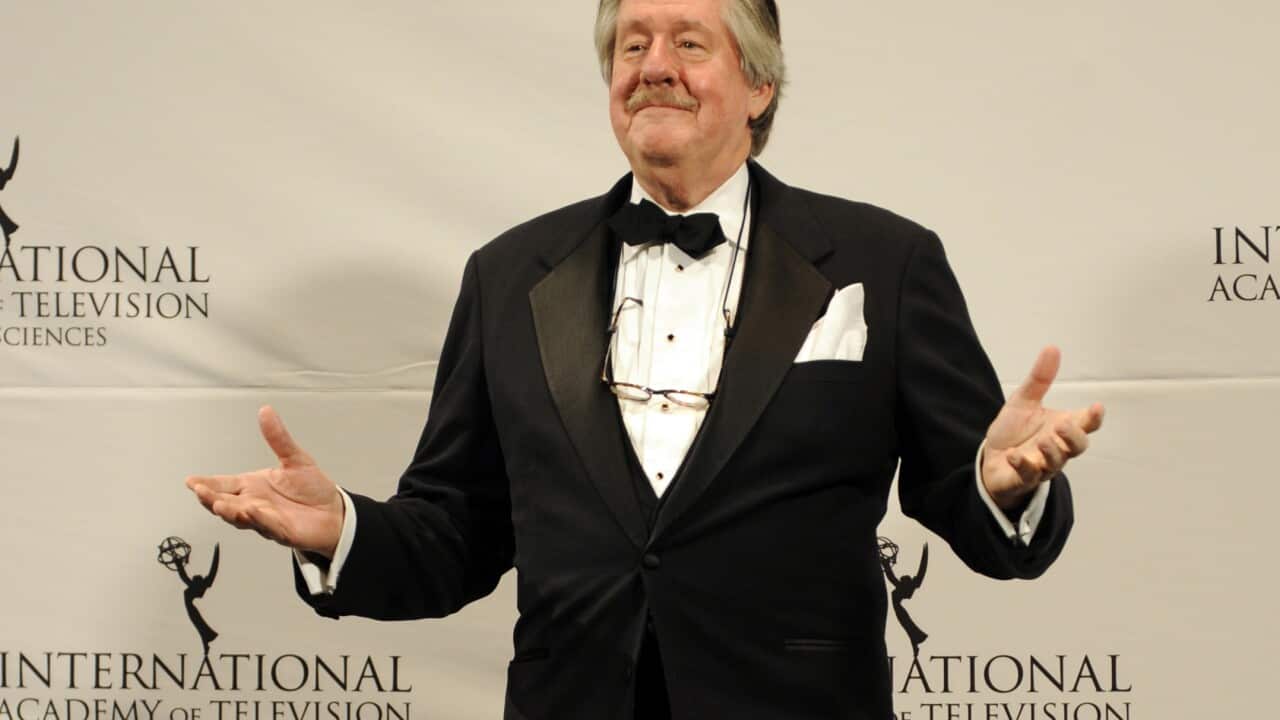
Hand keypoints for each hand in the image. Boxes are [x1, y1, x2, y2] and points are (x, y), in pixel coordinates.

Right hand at [186, 406, 344, 556]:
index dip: (206, 484)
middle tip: (200, 492)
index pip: (223, 484)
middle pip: (226, 503)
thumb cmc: (312, 489)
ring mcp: (265, 520)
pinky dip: (259, 520)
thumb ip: (278, 438)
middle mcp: (254, 504)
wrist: (335, 512)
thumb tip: (265, 411)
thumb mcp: (295, 459)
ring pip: (241, 518)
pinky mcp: (282, 532)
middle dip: (211, 499)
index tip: (190, 481)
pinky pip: (268, 526)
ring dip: (230, 511)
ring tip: (219, 504)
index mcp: (253, 486)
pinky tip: (251, 511)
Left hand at [981, 346, 1103, 511]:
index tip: (1096, 407)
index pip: (1086, 425)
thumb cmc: (1014, 432)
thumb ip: (1039, 379)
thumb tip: (1052, 348)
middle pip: (1078, 447)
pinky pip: (1028, 476)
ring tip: (1044, 440)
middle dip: (1074, 437)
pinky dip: (1023, 466)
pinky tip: (1014, 455)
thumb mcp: (1023, 402)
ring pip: (1056, 464)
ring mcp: (1042, 465)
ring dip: (1052, 452)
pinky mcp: (1023, 478)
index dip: (1093, 418)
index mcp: (1061, 428)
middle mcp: (1056, 448)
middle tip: (1063, 425)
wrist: (991, 459)